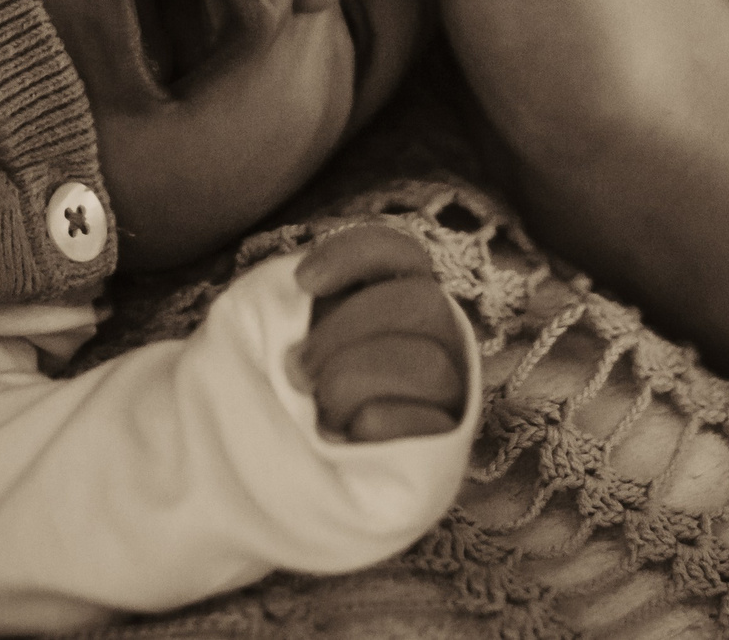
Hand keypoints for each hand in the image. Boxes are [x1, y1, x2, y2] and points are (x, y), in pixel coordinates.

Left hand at [292, 223, 467, 443]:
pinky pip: (426, 426)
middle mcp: (437, 340)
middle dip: (348, 330)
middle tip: (298, 368)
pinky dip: (374, 427)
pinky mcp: (446, 447)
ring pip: (428, 366)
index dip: (357, 255)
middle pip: (424, 302)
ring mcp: (448, 394)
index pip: (403, 254)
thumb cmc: (288, 396)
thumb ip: (295, 305)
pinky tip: (350, 440)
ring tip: (319, 411)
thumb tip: (305, 288)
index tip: (303, 282)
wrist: (285, 473)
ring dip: (354, 383)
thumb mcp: (280, 339)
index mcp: (399, 302)